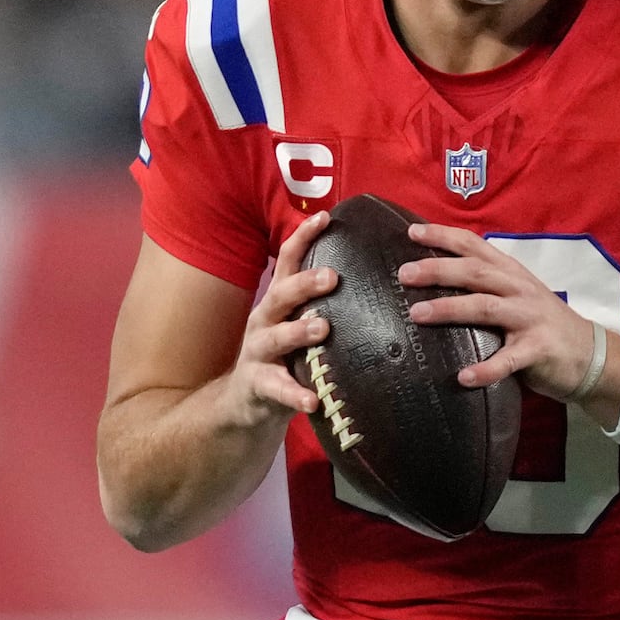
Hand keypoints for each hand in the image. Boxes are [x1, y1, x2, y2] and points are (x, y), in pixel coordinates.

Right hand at [230, 209, 341, 421]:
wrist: (245, 402)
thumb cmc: (286, 356)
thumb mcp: (298, 324)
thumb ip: (324, 304)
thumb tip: (374, 279)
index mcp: (279, 301)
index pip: (288, 261)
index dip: (303, 237)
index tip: (325, 217)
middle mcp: (265, 320)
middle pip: (282, 294)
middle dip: (305, 283)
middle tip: (332, 277)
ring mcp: (258, 352)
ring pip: (276, 337)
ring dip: (298, 331)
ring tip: (322, 328)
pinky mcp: (258, 385)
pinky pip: (277, 390)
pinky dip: (294, 395)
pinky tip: (312, 401)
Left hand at [398, 223, 610, 397]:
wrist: (591, 354)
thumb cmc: (541, 324)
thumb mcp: (515, 294)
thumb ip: (484, 286)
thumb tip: (432, 280)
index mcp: (511, 273)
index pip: (475, 246)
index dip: (444, 236)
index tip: (411, 231)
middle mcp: (519, 289)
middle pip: (474, 273)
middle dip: (438, 270)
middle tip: (404, 273)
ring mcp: (530, 319)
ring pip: (485, 308)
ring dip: (450, 310)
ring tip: (417, 314)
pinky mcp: (539, 350)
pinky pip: (509, 360)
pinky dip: (486, 369)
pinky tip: (463, 378)